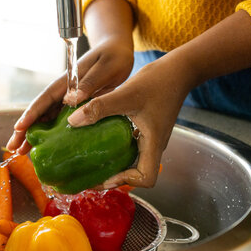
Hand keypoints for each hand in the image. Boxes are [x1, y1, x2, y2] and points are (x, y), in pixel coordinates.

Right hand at [6, 37, 133, 154]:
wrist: (119, 50)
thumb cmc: (114, 56)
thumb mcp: (105, 68)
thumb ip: (89, 83)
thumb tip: (69, 100)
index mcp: (68, 81)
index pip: (45, 99)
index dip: (32, 114)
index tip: (19, 127)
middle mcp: (64, 90)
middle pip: (41, 111)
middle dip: (26, 129)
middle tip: (13, 147)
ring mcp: (69, 97)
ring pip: (48, 118)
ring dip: (35, 134)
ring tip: (22, 151)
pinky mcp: (78, 104)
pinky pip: (61, 120)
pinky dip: (52, 133)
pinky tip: (46, 144)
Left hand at [67, 52, 195, 187]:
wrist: (177, 70)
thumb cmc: (159, 81)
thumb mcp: (126, 93)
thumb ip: (100, 107)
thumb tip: (73, 121)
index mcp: (153, 143)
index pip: (147, 178)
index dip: (127, 181)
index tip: (108, 175)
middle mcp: (153, 144)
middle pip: (137, 173)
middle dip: (114, 177)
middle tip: (91, 175)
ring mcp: (151, 137)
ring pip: (133, 160)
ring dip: (114, 164)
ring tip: (91, 161)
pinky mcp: (147, 128)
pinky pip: (131, 145)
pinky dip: (116, 148)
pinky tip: (100, 138)